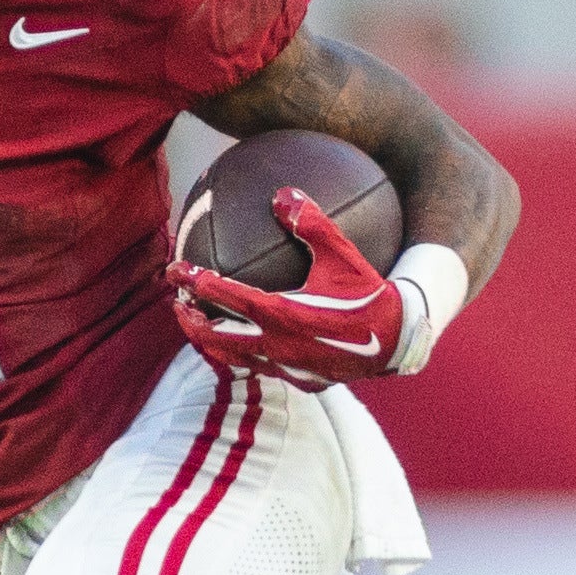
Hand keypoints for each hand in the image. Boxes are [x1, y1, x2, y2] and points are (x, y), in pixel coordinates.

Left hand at [168, 188, 412, 391]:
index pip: (224, 296)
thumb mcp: (343, 254)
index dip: (196, 281)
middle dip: (190, 321)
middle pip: (215, 337)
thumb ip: (312, 223)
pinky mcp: (299, 381)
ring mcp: (285, 368)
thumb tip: (284, 193)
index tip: (175, 269)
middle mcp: (276, 345)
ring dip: (210, 342)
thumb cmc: (370, 294)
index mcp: (281, 314)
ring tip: (199, 326)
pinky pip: (260, 368)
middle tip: (177, 303)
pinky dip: (242, 355)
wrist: (399, 340)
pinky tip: (243, 343)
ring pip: (233, 359)